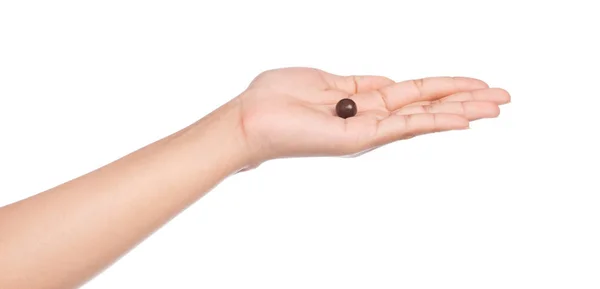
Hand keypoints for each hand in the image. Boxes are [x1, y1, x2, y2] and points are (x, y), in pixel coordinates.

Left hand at [236, 67, 509, 164]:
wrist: (251, 119)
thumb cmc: (278, 98)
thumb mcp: (325, 81)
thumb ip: (359, 85)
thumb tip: (387, 84)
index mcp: (362, 99)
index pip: (413, 93)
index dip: (444, 87)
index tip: (472, 84)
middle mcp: (370, 117)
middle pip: (427, 105)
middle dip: (466, 99)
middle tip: (503, 97)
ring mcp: (368, 129)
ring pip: (424, 116)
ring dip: (462, 110)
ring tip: (497, 105)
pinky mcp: (360, 137)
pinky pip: (404, 126)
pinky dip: (435, 121)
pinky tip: (463, 119)